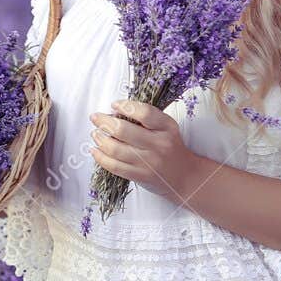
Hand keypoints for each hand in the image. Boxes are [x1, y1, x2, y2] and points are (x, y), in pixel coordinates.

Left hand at [88, 99, 203, 203]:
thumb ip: (147, 118)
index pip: (145, 113)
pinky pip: (115, 166)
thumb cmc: (171, 148)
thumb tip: (115, 112)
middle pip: (124, 131)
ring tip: (95, 134)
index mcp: (167, 128)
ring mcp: (149, 162)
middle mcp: (159, 144)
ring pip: (116, 150)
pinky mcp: (140, 176)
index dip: (126, 106)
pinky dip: (101, 157)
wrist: (185, 176)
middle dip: (104, 122)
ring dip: (100, 139)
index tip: (114, 104)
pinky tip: (95, 150)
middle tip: (95, 118)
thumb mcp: (167, 128)